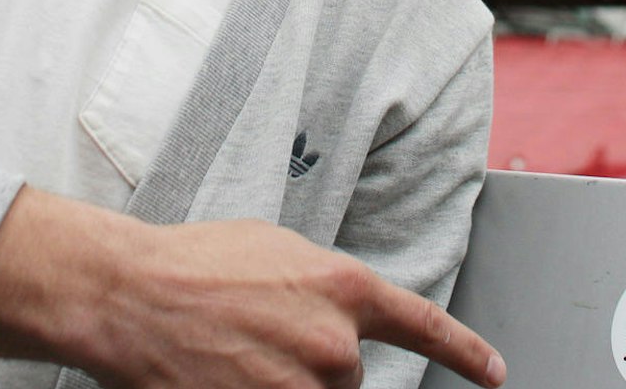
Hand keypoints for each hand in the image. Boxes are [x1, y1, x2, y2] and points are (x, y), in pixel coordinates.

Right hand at [0, 186, 505, 387]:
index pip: (426, 328)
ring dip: (283, 385)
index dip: (467, 355)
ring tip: (232, 356)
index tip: (494, 372)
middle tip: (255, 339)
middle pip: (348, 376)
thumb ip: (323, 286)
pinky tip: (229, 377)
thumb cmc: (193, 264)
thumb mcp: (278, 251)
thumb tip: (338, 310)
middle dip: (312, 365)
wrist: (131, 295)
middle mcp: (336, 343)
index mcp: (346, 288)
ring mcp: (302, 388)